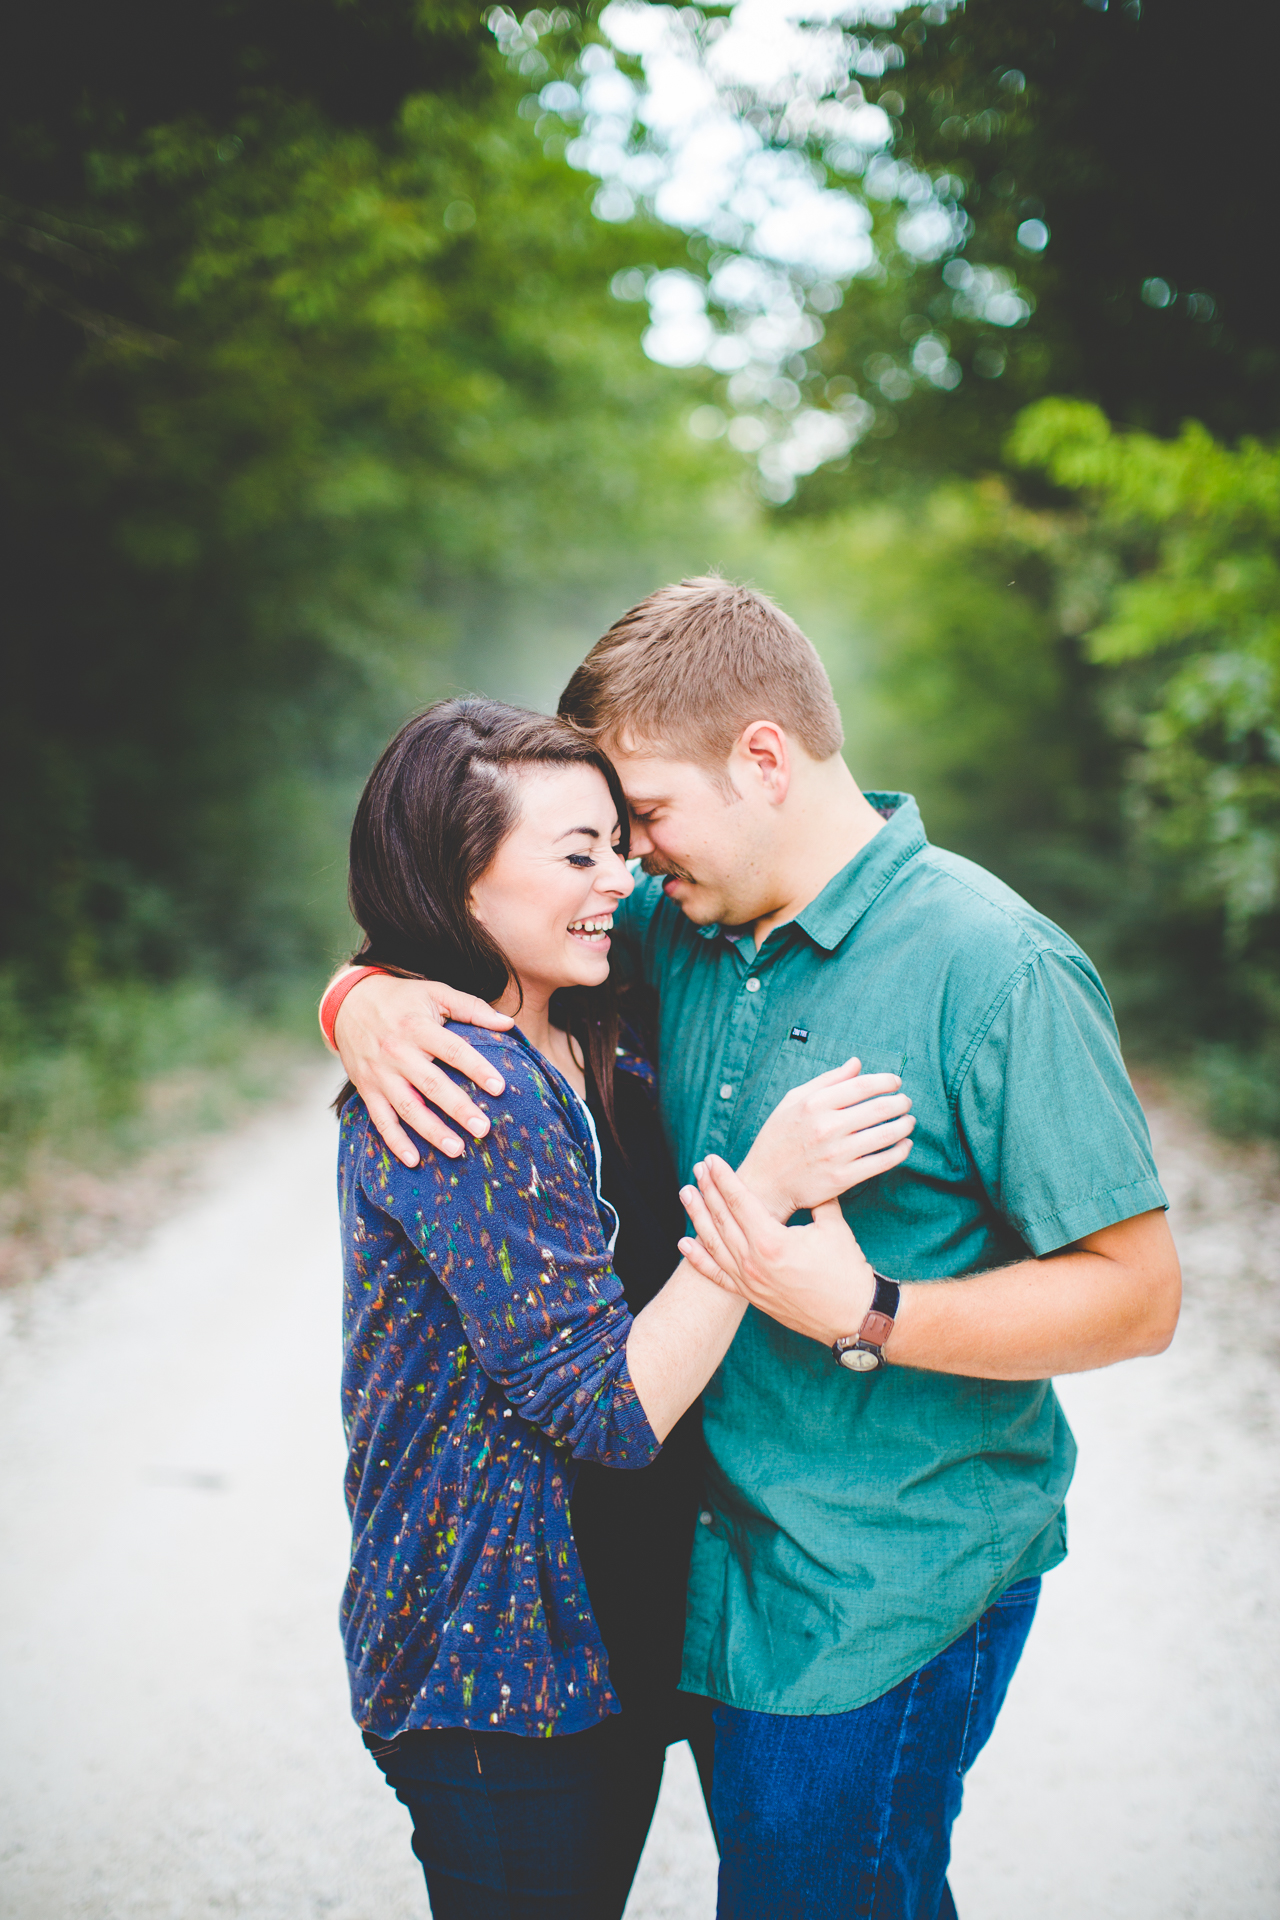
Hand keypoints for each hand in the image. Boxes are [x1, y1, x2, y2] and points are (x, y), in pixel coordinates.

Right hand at [333, 973, 514, 1165]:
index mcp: (418, 1027)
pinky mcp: (367, 1089)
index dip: (476, 1068)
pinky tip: (414, 1161)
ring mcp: (380, 1074)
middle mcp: (398, 1052)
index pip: (453, 1050)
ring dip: (432, 1132)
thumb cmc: (401, 998)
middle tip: (483, 1129)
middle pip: (432, 1085)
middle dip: (458, 1109)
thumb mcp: (435, 992)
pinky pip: (381, 1119)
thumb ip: (472, 1008)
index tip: (499, 1087)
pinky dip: (395, 1141)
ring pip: (408, 1108)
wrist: (348, 1002)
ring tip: (457, 1150)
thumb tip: (508, 1023)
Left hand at [678, 1155, 877, 1348]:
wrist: (853, 1317)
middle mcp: (753, 1263)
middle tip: (698, 1169)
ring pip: (714, 1244)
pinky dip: (698, 1260)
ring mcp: (749, 1282)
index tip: (712, 1160)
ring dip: (698, 1217)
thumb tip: (809, 1178)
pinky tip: (684, 1243)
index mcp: (771, 1241)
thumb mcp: (833, 1227)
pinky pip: (717, 1276)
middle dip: (708, 1191)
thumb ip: (816, 1199)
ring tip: (686, 1194)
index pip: (739, 1202)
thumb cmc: (846, 1272)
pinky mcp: (752, 1296)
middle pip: (722, 1219)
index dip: (724, 1178)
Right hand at [737, 1058, 913, 1220]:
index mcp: (814, 1104)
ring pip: (885, 1135)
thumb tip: (856, 1064)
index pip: (861, 1085)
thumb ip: (826, 1081)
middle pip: (878, 1108)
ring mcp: (836, 1154)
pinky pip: (881, 1163)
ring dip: (904, 1125)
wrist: (764, 1183)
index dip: (885, 1081)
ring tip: (909, 1121)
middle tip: (906, 1102)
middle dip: (900, 1102)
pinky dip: (900, 1152)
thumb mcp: (792, 1101)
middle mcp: (826, 1127)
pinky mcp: (843, 1178)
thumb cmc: (777, 1139)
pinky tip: (905, 1145)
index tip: (896, 1082)